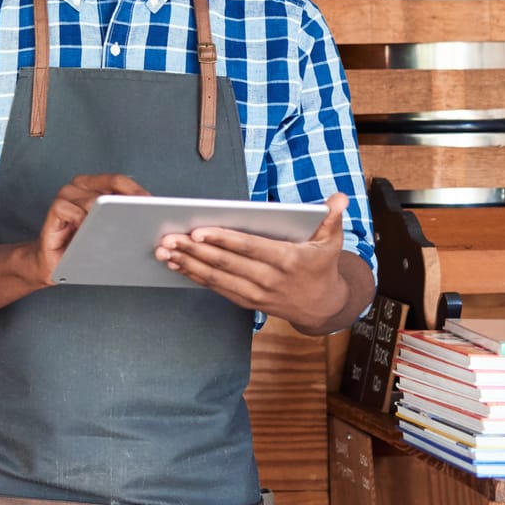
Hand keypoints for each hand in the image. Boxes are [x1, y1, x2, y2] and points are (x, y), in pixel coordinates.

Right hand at [26, 174, 149, 286]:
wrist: (54, 264)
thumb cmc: (83, 247)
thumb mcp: (108, 232)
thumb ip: (123, 219)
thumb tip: (151, 218)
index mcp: (95, 186)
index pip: (120, 180)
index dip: (138, 192)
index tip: (153, 206)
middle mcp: (80, 186)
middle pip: (110, 183)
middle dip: (128, 201)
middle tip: (141, 217)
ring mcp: (66, 196)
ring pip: (93, 198)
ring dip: (106, 215)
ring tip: (115, 229)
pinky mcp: (55, 209)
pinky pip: (72, 210)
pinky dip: (82, 221)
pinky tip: (89, 232)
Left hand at [156, 193, 350, 328]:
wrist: (323, 307)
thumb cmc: (322, 266)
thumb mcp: (332, 242)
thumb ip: (331, 218)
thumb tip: (339, 197)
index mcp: (289, 260)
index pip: (251, 248)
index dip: (224, 240)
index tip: (198, 231)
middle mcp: (270, 280)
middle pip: (228, 264)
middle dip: (195, 251)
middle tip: (169, 238)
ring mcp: (257, 294)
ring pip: (218, 278)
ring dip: (188, 265)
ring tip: (164, 251)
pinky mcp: (247, 302)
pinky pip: (217, 289)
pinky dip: (195, 277)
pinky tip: (176, 265)